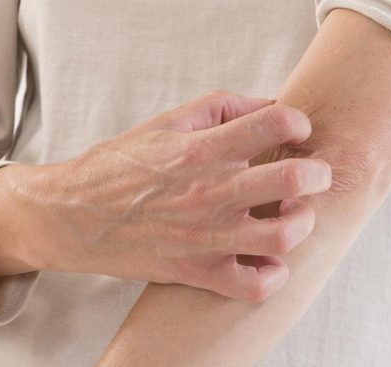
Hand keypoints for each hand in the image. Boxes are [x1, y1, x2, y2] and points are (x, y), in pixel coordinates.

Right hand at [3, 91, 331, 300]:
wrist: (73, 216)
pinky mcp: (197, 272)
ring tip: (295, 212)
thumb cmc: (123, 163)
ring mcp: (205, 237)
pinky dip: (273, 275)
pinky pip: (252, 286)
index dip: (298, 122)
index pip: (274, 123)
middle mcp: (209, 192)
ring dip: (302, 222)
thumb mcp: (170, 120)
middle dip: (317, 173)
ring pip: (282, 236)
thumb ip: (224, 106)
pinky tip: (270, 256)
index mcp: (202, 149)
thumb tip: (270, 105)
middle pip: (291, 180)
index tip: (296, 130)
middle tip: (314, 173)